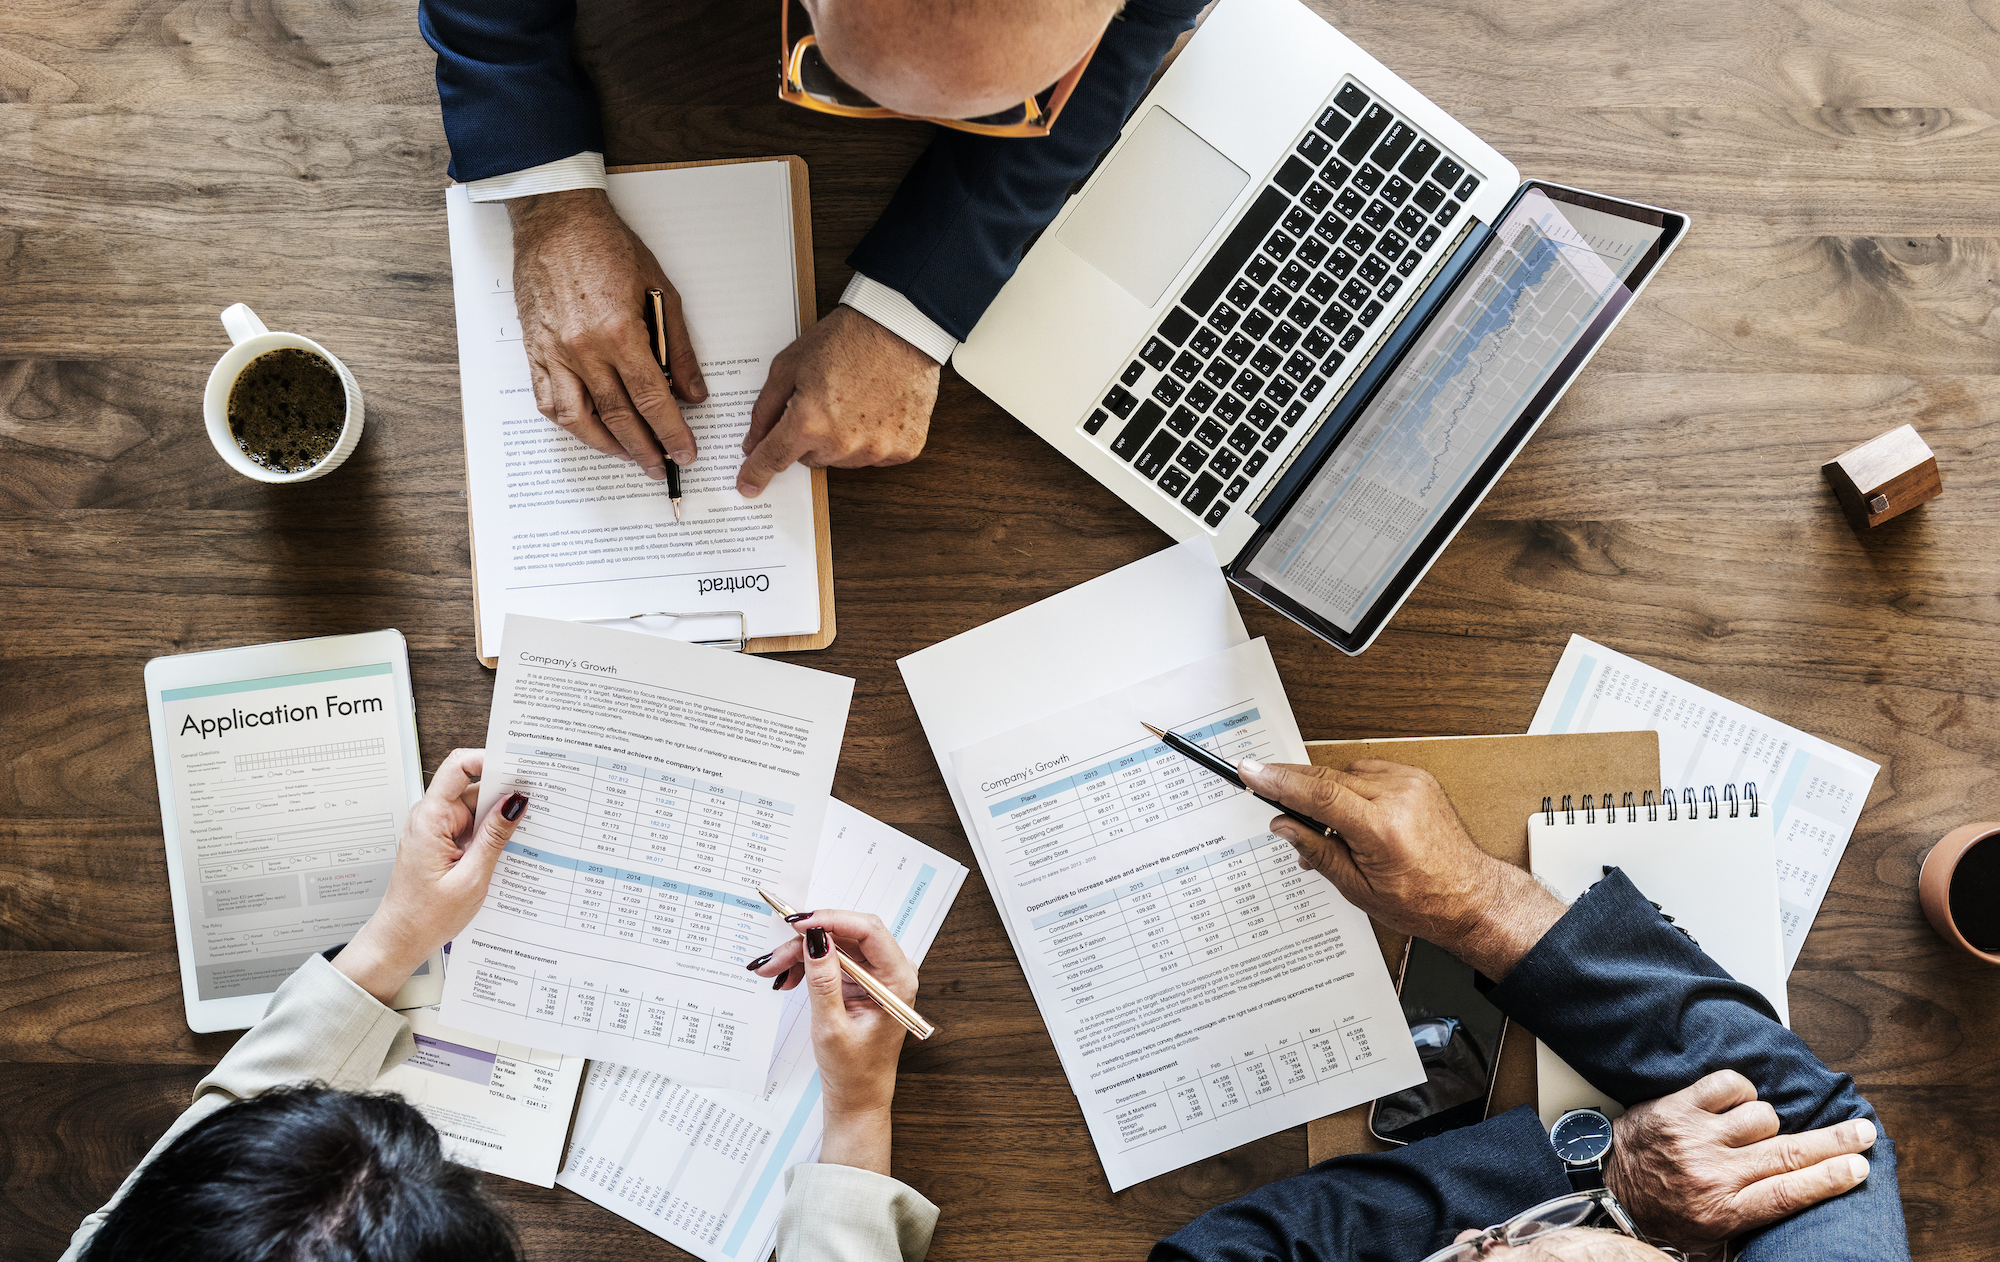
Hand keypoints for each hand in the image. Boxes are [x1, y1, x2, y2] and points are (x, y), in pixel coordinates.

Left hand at [333, 748, 527, 1004]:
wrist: (399, 941)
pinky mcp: (442, 844)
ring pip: (475, 808)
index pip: (459, 767)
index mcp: (431, 818)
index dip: (490, 759)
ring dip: (499, 818)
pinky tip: (507, 849)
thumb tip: (516, 802)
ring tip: (525, 834)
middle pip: (473, 786)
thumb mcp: (471, 877)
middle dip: (504, 792)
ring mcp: (436, 831)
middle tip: (536, 804)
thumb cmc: (425, 917)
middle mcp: (431, 818)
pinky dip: (490, 834)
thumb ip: (495, 836)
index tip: (520, 766)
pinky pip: (471, 827)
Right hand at [508, 188, 707, 477]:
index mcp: (619, 333)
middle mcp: (583, 349)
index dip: (672, 432)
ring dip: (606, 445)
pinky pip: (546, 400)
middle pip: (618, 417)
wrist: (556, 220)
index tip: (685, 453)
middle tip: (661, 467)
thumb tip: (693, 394)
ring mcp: (553, 352)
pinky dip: (569, 423)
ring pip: (578, 418)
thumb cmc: (609, 248)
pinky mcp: (533, 349)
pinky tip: (589, 431)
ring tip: (629, 456)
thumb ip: (678, 349)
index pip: (652, 400)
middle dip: (644, 448)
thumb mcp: (661, 292)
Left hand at [736, 305, 939, 497]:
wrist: (901, 327)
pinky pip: (876, 455)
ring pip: (843, 460)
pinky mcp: (904, 449)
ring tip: (854, 401)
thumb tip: (754, 442)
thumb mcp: (789, 364)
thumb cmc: (846, 339)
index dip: (756, 473)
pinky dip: (873, 438)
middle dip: (808, 436)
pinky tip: (877, 409)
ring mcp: (877, 450)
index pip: (774, 459)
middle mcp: (843, 444)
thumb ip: (766, 408)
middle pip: (810, 459)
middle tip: (822, 402)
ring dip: (841, 439)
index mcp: (810, 422)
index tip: (748, 486)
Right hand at [747, 909, 917, 1173]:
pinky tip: (786, 980)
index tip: (797, 924)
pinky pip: (830, 961)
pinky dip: (806, 966)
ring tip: (772, 972)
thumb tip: (815, 939)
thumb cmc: (853, 1072)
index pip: (869, 930)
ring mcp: (874, 976)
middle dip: (807, 941)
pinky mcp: (859, 982)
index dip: (831, 920)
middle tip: (773, 958)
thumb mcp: (832, 1027)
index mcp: (897, 980)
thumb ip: (823, 980)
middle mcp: (891, 972)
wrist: (857, 1100)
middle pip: (848, 934)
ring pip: (834, 945)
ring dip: (801, 954)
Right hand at [1239, 758, 1563, 978]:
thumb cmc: (1423, 901)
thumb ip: (1317, 851)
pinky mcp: (1416, 778)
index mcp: (1382, 829)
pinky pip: (1368, 773)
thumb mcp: (1358, 889)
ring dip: (1325, 792)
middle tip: (1262, 788)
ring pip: (1345, 773)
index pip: (1318, 794)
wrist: (1470, 895)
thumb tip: (1285, 826)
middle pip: (1327, 777)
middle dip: (1292, 783)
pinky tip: (1350, 816)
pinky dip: (1351, 788)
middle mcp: (1398, 798)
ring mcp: (1410, 784)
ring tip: (1326, 829)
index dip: (1279, 781)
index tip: (1251, 772)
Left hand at [1606, 1070, 1878, 1257]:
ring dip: (1766, 1121)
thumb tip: (1800, 1204)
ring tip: (1749, 1133)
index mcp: (1726, 1210)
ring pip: (1762, 1115)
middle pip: (1789, 1153)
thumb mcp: (1712, 1236)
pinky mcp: (1676, 1107)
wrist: (1608, 1191)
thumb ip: (1754, 1220)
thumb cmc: (1666, 1214)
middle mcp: (1714, 1172)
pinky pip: (1727, 1084)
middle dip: (1834, 1142)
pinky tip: (1734, 1102)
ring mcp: (1694, 1136)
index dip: (1830, 1179)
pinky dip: (1739, 1090)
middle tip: (1864, 1131)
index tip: (1860, 1167)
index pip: (1790, 1192)